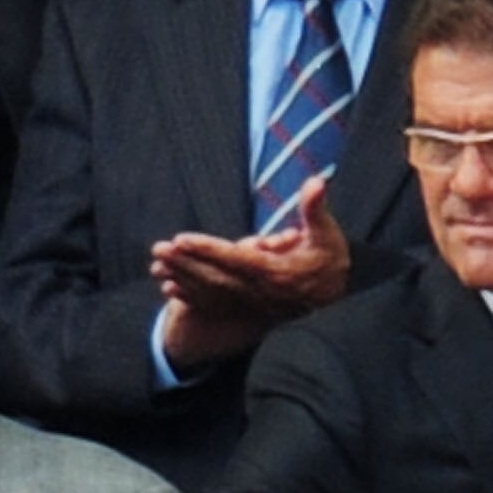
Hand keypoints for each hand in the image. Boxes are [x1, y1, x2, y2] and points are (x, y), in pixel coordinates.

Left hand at [152, 181, 351, 372]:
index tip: (181, 239)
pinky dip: (189, 297)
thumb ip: (317, 209)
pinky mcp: (244, 310)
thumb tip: (316, 182)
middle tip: (158, 250)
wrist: (335, 298)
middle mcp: (257, 291)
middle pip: (214, 277)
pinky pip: (211, 306)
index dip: (207, 249)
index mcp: (274, 272)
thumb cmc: (330, 262)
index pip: (234, 259)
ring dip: (181, 279)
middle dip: (184, 263)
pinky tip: (168, 289)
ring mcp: (249, 304)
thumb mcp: (328, 234)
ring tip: (156, 267)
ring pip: (209, 293)